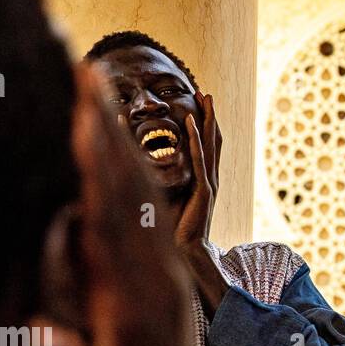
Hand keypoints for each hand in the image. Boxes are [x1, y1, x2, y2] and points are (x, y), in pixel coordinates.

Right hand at [39, 65, 202, 345]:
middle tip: (89, 74)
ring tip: (98, 89)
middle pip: (134, 188)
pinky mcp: (161, 272)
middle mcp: (157, 274)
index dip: (99, 165)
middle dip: (111, 130)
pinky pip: (149, 207)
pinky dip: (131, 168)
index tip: (86, 118)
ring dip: (122, 138)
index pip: (113, 216)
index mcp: (136, 300)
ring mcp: (164, 270)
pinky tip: (116, 140)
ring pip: (143, 191)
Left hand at [175, 94, 228, 311]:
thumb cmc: (171, 229)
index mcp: (202, 179)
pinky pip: (201, 160)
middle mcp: (210, 178)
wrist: (183, 253)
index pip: (207, 145)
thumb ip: (157, 180)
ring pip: (211, 144)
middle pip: (214, 139)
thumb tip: (130, 165)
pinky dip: (197, 140)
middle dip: (210, 114)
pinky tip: (191, 123)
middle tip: (205, 92)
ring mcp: (209, 183)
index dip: (205, 123)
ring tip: (205, 98)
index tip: (198, 103)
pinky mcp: (204, 191)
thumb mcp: (163, 198)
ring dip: (208, 119)